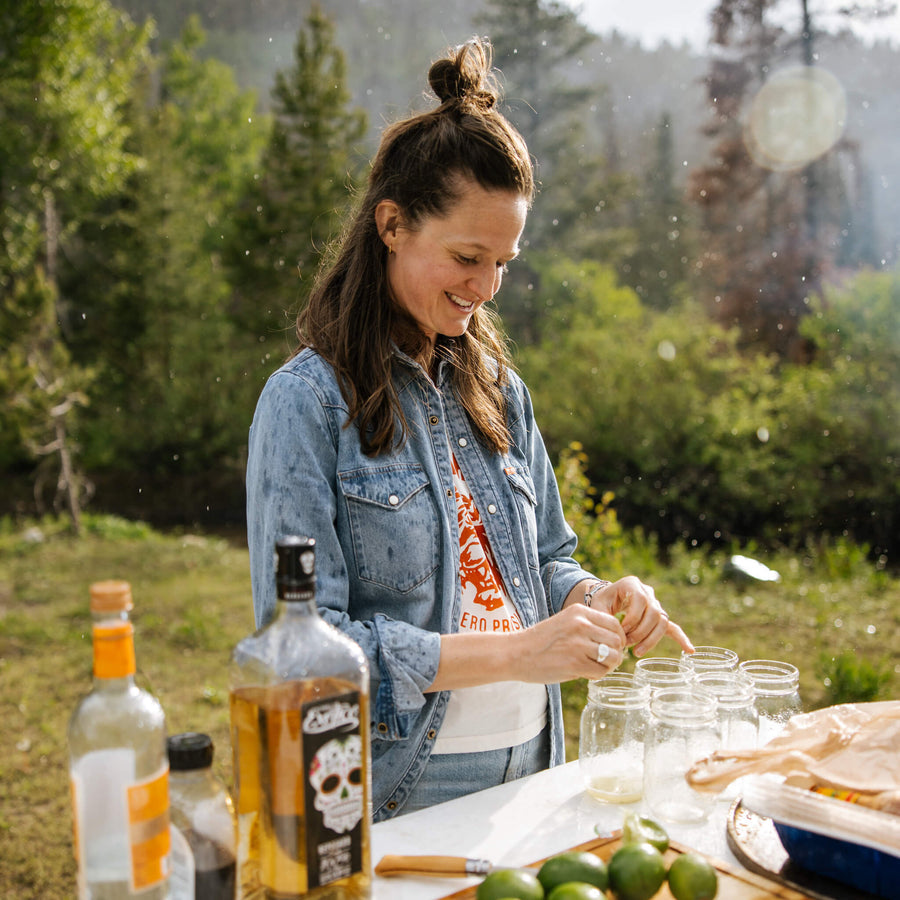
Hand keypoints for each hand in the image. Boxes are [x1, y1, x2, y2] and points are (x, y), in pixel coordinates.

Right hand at [511, 602, 628, 682]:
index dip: (617, 638)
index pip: (614, 624)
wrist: (515, 653)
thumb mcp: (564, 623)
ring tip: (596, 667)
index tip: (610, 647)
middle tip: (605, 661)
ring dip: (608, 666)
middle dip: (615, 653)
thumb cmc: (540, 641)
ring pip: (612, 657)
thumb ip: (587, 627)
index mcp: (579, 612)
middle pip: (616, 641)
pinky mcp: (575, 663)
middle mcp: (581, 625)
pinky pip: (600, 671)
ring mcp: (579, 644)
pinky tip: (585, 673)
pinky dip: (596, 675)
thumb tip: (615, 643)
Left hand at [573, 575, 693, 657]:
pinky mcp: (658, 616)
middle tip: (626, 643)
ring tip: (636, 651)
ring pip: (662, 622)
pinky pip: (672, 627)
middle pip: (653, 613)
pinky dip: (680, 638)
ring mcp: (655, 603)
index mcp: (631, 584)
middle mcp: (646, 591)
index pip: (640, 600)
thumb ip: (603, 618)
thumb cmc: (601, 602)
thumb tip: (615, 638)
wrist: (606, 599)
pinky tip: (689, 650)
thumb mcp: (597, 606)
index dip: (633, 617)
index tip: (621, 630)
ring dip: (650, 639)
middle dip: (640, 631)